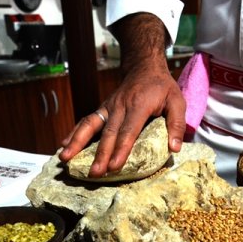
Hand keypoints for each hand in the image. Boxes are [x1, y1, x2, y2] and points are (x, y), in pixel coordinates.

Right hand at [58, 61, 185, 177]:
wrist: (144, 67)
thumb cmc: (162, 88)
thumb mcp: (177, 101)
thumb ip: (177, 124)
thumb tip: (174, 148)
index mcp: (139, 106)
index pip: (128, 131)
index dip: (120, 149)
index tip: (114, 167)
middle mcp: (120, 107)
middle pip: (107, 133)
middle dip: (100, 154)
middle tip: (94, 174)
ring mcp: (108, 107)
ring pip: (90, 125)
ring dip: (77, 142)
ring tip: (65, 157)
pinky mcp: (102, 109)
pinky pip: (87, 121)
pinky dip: (74, 132)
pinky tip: (64, 145)